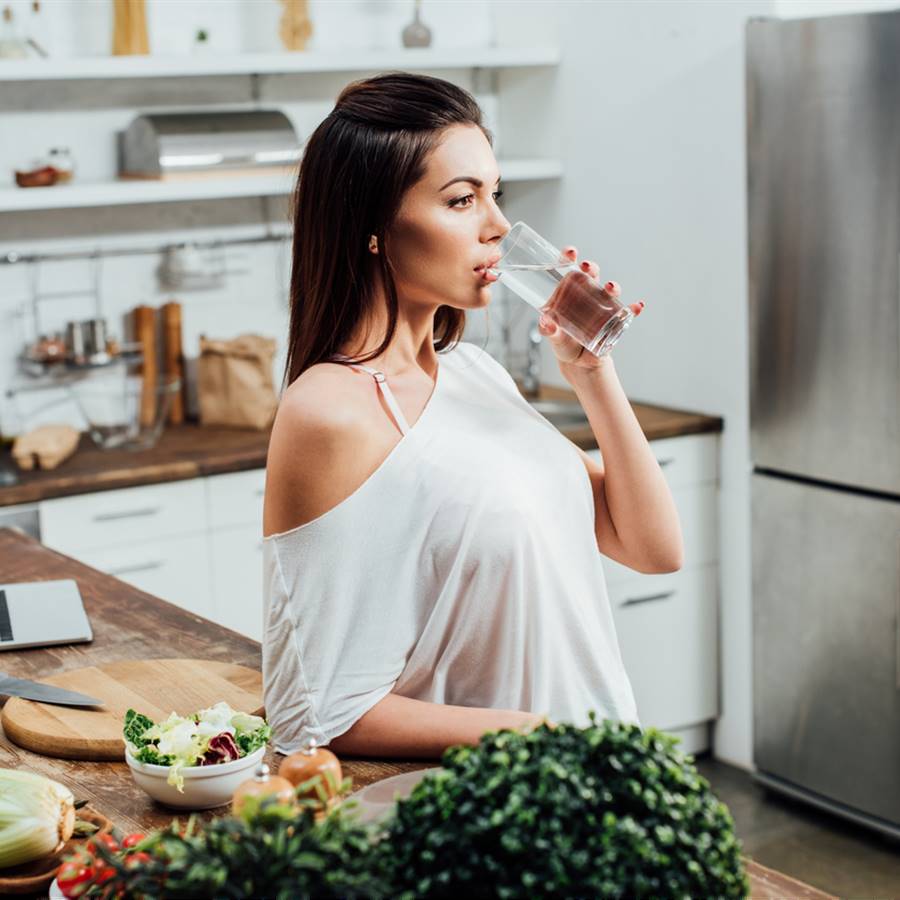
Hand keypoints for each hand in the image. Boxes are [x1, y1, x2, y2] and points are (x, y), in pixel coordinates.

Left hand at [537, 245, 644, 370]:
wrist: (578, 362)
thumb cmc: (563, 344)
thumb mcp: (553, 337)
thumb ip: (548, 331)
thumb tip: (546, 322)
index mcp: (569, 293)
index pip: (570, 270)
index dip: (570, 258)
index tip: (571, 252)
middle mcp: (587, 296)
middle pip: (591, 276)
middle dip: (592, 268)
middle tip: (588, 268)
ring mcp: (602, 307)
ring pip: (609, 291)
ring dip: (612, 286)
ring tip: (610, 287)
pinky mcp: (614, 321)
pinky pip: (626, 312)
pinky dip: (633, 308)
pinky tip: (637, 306)